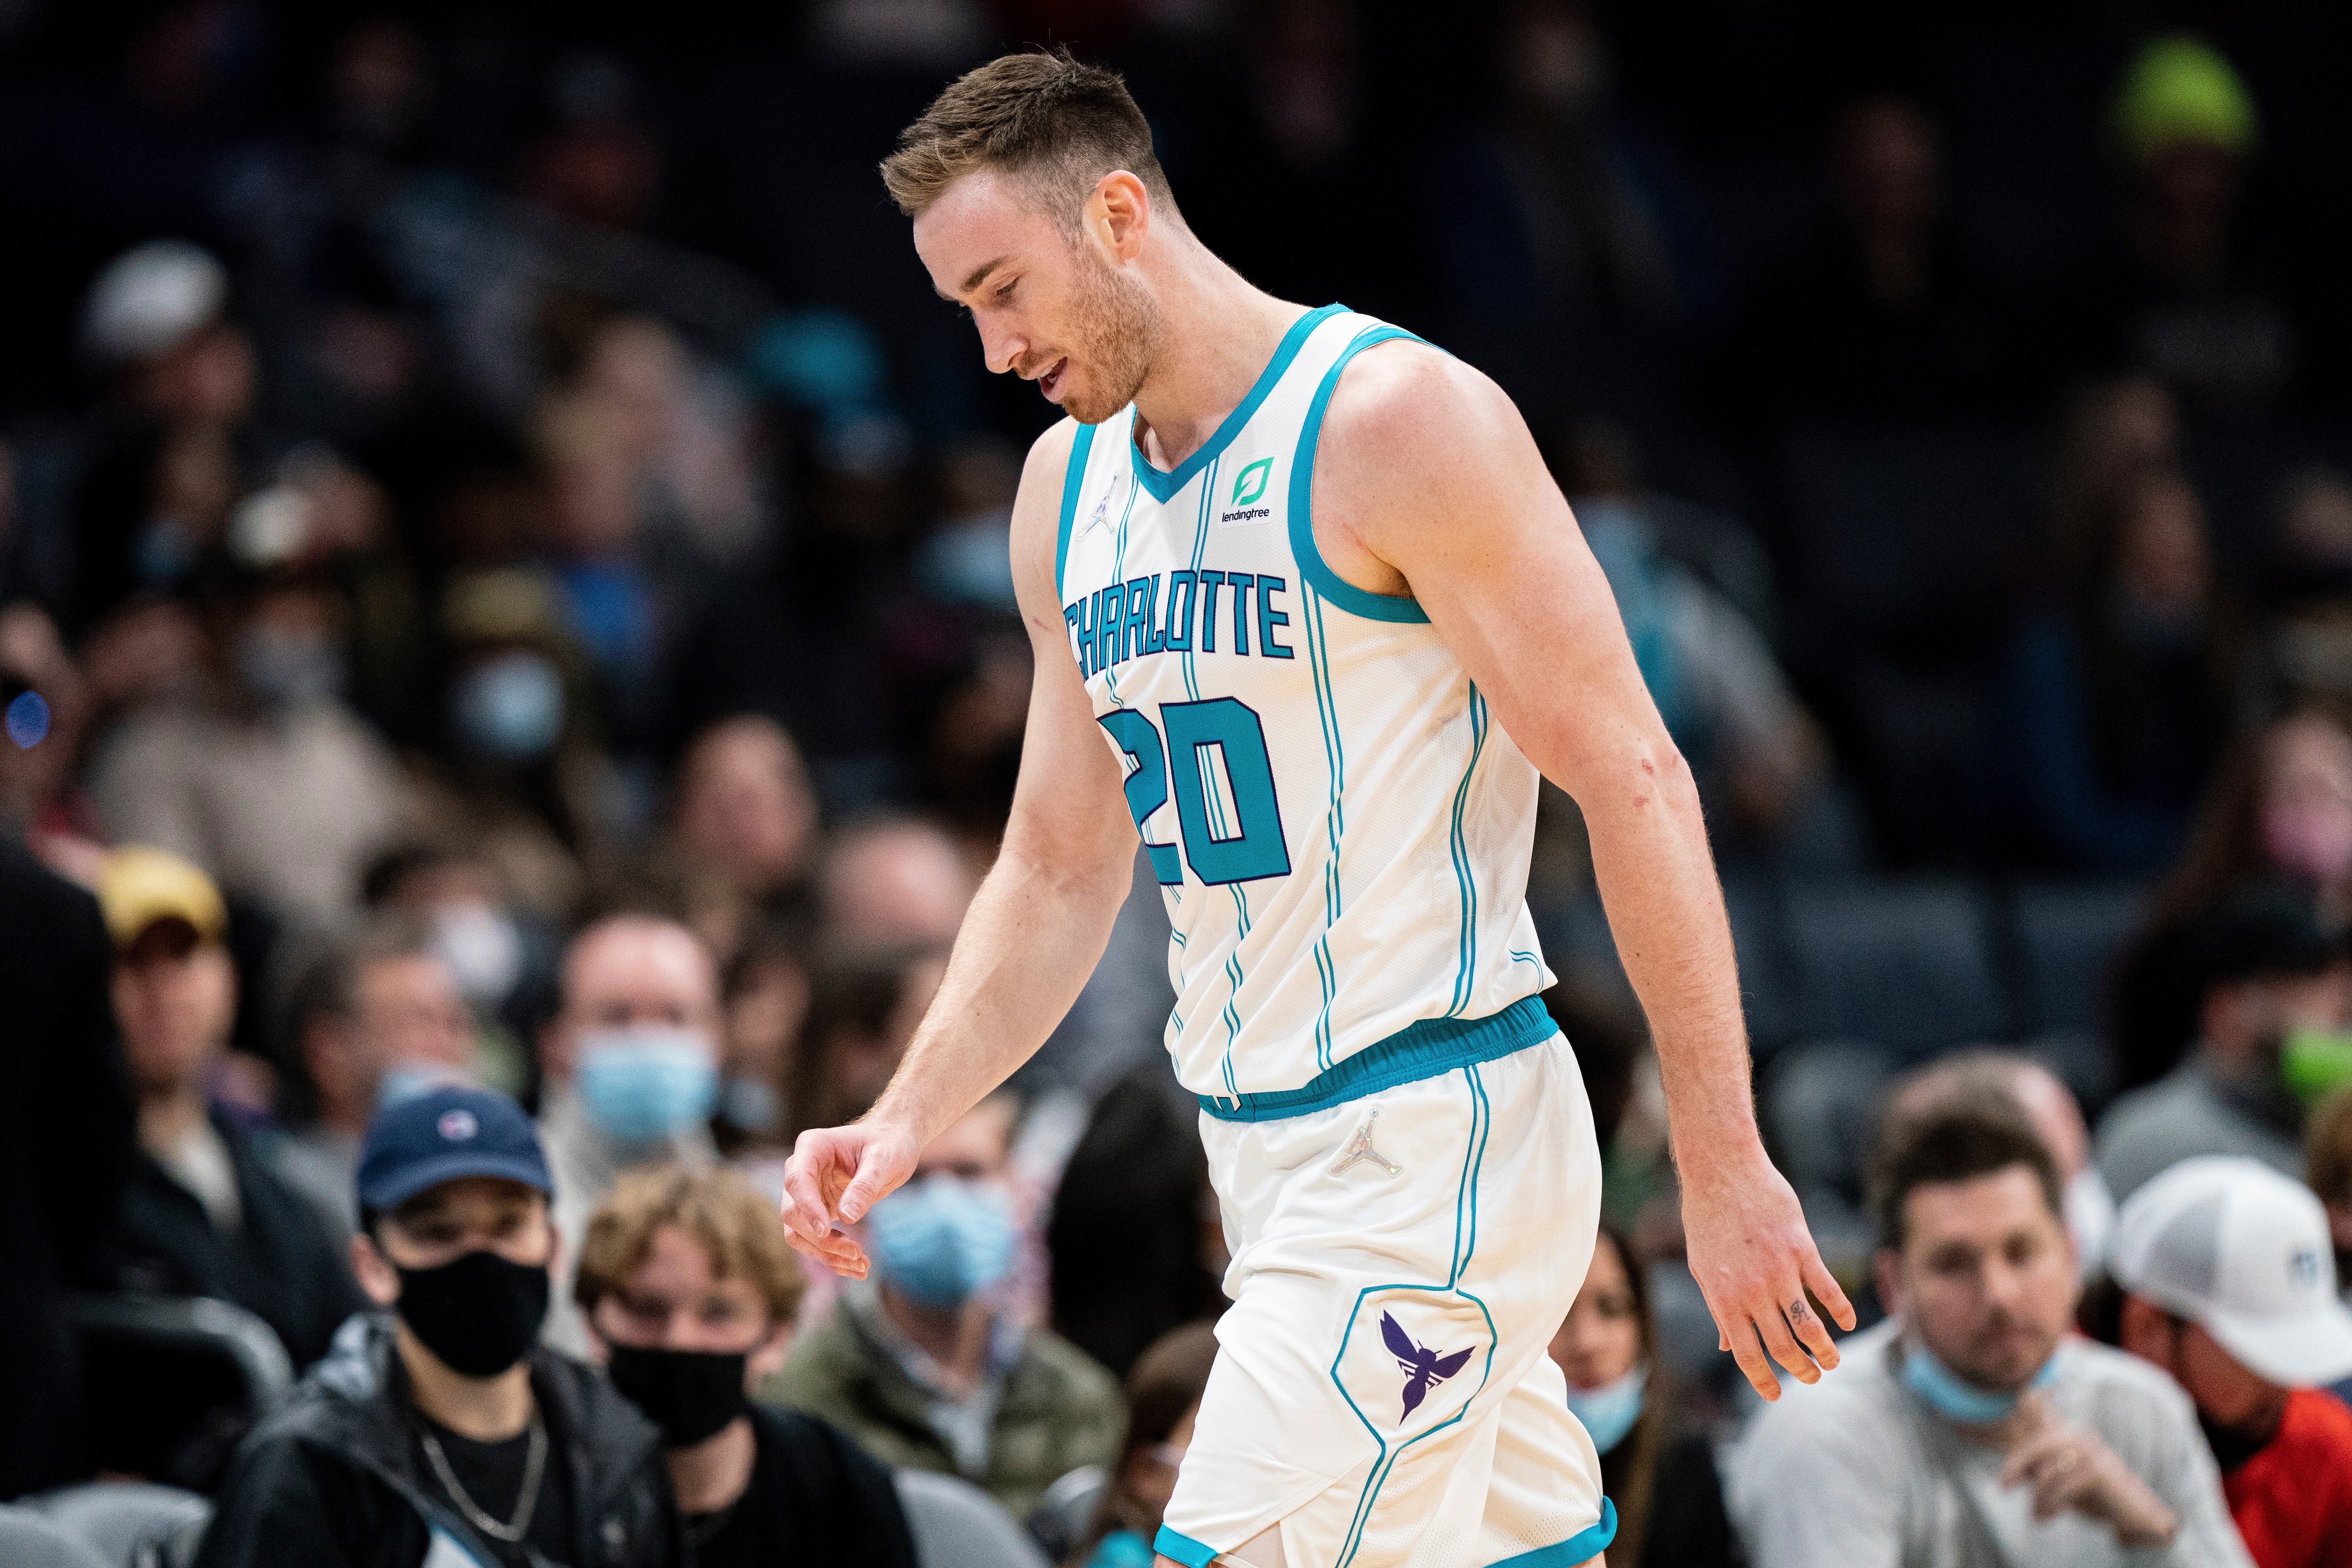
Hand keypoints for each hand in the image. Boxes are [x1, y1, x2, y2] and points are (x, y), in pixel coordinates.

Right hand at [778, 1121, 921, 1278]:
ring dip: (825, 1254)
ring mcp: (807, 1193)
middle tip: (856, 1252)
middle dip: (820, 1239)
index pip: (797, 1181)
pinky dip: (832, 1257)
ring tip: (862, 1266)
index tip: (826, 1231)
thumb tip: (847, 1218)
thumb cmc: (890, 1144)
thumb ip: (865, 1185)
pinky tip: (858, 1268)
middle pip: (793, 1212)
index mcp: (812, 1147)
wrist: (894, 1145)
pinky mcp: (817, 1212)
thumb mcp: (884, 1160)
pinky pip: (814, 1240)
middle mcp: (801, 1170)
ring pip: (798, 1232)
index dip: (808, 1208)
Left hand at [1679, 1155, 1855, 1400]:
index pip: (1746, 1354)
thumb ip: (1718, 1308)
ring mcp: (1779, 1270)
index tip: (1776, 1395)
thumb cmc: (1707, 1219)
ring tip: (1831, 1361)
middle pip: (1783, 1346)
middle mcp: (1752, 1291)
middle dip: (1800, 1370)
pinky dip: (1840, 1310)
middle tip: (1812, 1377)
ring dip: (1825, 1350)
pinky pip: (1826, 1288)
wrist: (1722, 1171)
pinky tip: (1847, 1323)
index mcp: (1723, 1299)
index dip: (1763, 1380)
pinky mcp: (1801, 1249)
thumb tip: (1727, 1346)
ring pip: (1809, 1326)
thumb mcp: (1703, 1268)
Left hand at [2001, 1392, 2175, 1546]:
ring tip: (2036, 1515)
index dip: (2016, 1443)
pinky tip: (2047, 1517)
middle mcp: (2079, 1436)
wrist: (2135, 1513)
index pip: (2034, 1424)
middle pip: (2036, 1444)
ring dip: (2037, 1498)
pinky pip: (2062, 1488)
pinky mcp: (2097, 1472)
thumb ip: (2040, 1467)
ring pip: (2047, 1472)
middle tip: (2004, 1489)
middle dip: (2015, 1466)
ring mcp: (2090, 1452)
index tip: (2003, 1475)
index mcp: (2069, 1432)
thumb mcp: (2063, 1477)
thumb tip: (2012, 1470)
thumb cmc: (2094, 1494)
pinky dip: (2050, 1505)